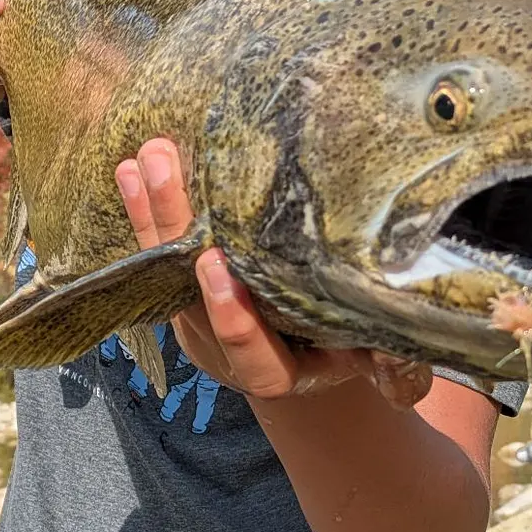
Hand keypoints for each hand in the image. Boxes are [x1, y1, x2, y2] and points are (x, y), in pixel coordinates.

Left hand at [115, 138, 433, 408]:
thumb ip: (389, 362)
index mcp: (278, 372)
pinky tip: (130, 169)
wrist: (312, 356)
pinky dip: (145, 213)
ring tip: (142, 159)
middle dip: (176, 238)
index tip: (218, 269)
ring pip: (167, 273)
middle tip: (162, 179)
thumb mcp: (374, 359)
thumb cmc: (352, 349)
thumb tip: (401, 348)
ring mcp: (200, 319)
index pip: (251, 355)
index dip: (234, 319)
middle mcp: (228, 349)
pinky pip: (158, 255)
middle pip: (193, 301)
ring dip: (153, 215)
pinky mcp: (184, 292)